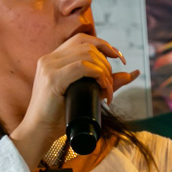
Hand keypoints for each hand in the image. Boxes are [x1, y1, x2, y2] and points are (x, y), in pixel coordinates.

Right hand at [10, 28, 142, 161]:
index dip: (104, 44)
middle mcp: (49, 58)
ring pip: (87, 54)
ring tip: (107, 90)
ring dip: (104, 71)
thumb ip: (106, 81)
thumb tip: (133, 72)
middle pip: (87, 45)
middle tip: (110, 85)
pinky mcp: (52, 79)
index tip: (119, 57)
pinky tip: (102, 88)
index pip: (82, 39)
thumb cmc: (58, 116)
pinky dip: (98, 75)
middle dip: (107, 62)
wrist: (38, 132)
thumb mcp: (86, 94)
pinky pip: (82, 67)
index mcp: (53, 59)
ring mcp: (49, 67)